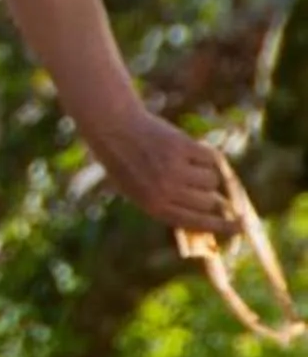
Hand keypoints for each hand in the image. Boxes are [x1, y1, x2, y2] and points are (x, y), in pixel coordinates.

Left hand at [85, 109, 233, 234]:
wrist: (114, 129)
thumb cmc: (128, 163)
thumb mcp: (139, 191)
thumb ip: (170, 205)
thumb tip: (213, 214)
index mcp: (153, 206)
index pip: (195, 223)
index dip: (221, 227)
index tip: (240, 227)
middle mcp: (164, 190)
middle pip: (210, 202)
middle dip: (213, 197)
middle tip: (206, 187)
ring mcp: (174, 169)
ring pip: (212, 179)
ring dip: (206, 172)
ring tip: (184, 163)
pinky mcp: (181, 147)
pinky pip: (211, 158)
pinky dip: (205, 154)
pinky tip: (187, 149)